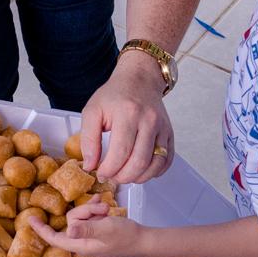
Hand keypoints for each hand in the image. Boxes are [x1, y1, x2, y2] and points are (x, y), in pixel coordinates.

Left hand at [28, 197, 142, 256]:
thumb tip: (69, 230)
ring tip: (107, 209)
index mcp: (80, 245)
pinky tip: (103, 203)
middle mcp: (82, 241)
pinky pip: (89, 215)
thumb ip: (88, 229)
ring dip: (93, 209)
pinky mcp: (97, 229)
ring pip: (81, 215)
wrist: (143, 241)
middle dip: (85, 211)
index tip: (30, 219)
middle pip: (71, 220)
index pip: (54, 238)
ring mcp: (89, 235)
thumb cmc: (126, 237)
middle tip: (102, 210)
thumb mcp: (106, 230)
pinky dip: (95, 208)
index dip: (41, 229)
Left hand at [80, 52, 173, 184]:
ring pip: (155, 164)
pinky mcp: (169, 133)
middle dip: (123, 177)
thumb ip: (88, 139)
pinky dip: (156, 171)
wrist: (139, 79)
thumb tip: (90, 165)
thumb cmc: (115, 94)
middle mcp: (149, 121)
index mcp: (128, 113)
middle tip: (112, 176)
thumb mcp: (92, 110)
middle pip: (139, 162)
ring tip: (125, 175)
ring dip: (139, 177)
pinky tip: (142, 171)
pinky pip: (167, 160)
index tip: (101, 173)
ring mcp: (162, 128)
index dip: (109, 169)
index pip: (121, 152)